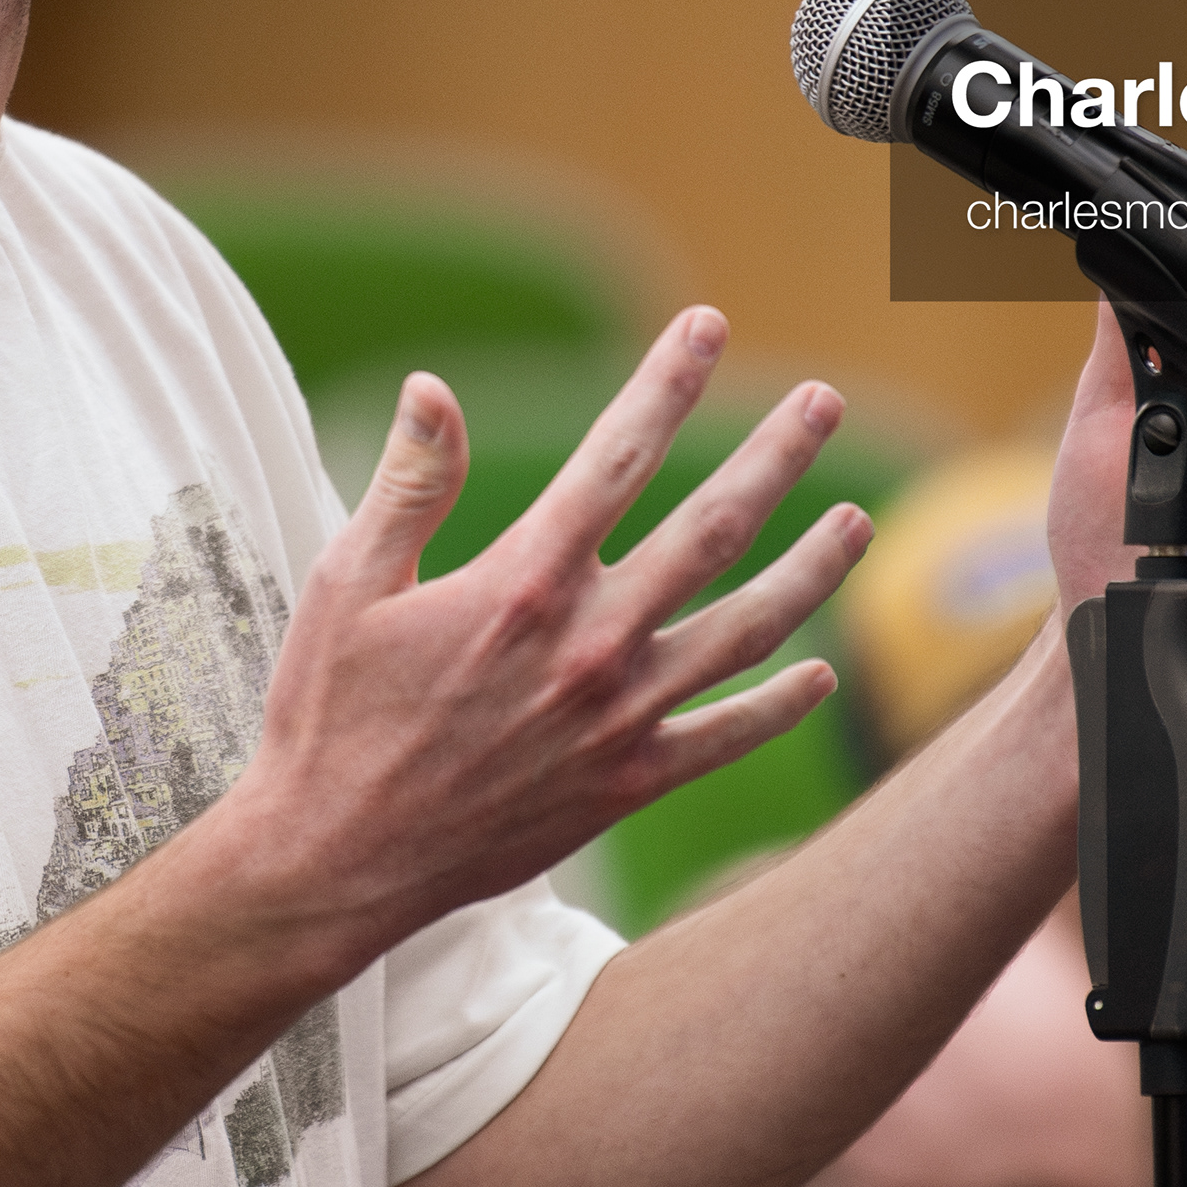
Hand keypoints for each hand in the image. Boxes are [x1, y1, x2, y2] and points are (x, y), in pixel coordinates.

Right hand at [225, 309, 872, 959]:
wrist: (337, 860)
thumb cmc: (329, 716)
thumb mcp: (346, 584)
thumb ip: (408, 485)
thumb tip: (433, 389)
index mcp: (525, 581)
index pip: (617, 455)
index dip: (667, 382)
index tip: (705, 326)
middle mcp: (592, 643)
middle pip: (713, 528)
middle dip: (774, 456)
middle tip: (821, 403)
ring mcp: (621, 718)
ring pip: (747, 629)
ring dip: (811, 569)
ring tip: (857, 523)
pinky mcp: (628, 786)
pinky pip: (727, 737)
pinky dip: (782, 706)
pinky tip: (820, 675)